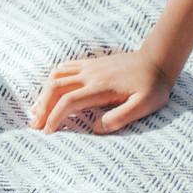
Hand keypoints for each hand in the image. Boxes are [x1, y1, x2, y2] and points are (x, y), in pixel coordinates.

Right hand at [29, 50, 175, 133]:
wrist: (157, 60)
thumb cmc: (152, 86)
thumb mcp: (143, 106)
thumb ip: (119, 118)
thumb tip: (95, 128)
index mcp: (100, 88)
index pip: (68, 102)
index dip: (55, 117)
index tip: (48, 132)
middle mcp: (89, 75)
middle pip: (55, 88)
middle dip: (42, 107)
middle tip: (35, 124)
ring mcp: (88, 67)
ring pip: (56, 76)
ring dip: (43, 93)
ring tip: (37, 110)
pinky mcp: (90, 63)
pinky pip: (64, 68)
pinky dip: (52, 80)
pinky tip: (50, 90)